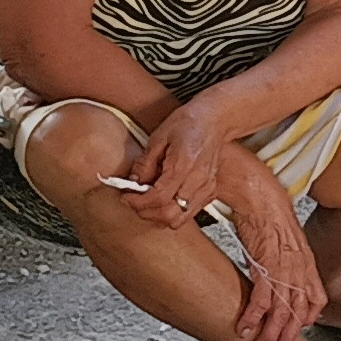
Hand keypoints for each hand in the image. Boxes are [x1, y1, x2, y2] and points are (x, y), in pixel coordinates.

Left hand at [124, 98, 230, 230]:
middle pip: (169, 215)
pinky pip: (188, 213)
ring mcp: (206, 189)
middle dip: (146, 213)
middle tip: (134, 202)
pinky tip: (164, 198)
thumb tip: (134, 182)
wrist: (214, 121)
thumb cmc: (188, 124)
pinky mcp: (210, 192)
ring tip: (148, 201)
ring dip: (159, 216)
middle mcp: (197, 181)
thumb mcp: (159, 137)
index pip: (158, 197)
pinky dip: (173, 211)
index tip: (126, 197)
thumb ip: (145, 163)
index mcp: (183, 165)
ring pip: (179, 219)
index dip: (138, 202)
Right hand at [214, 143, 320, 340]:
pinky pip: (261, 295)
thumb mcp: (277, 230)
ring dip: (271, 332)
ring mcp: (282, 261)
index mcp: (302, 255)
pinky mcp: (264, 258)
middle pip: (299, 308)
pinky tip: (246, 327)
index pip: (315, 295)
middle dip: (288, 335)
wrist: (250, 181)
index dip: (308, 318)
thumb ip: (281, 250)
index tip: (296, 333)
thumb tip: (273, 264)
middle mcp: (297, 261)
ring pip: (282, 307)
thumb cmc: (260, 200)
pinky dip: (254, 315)